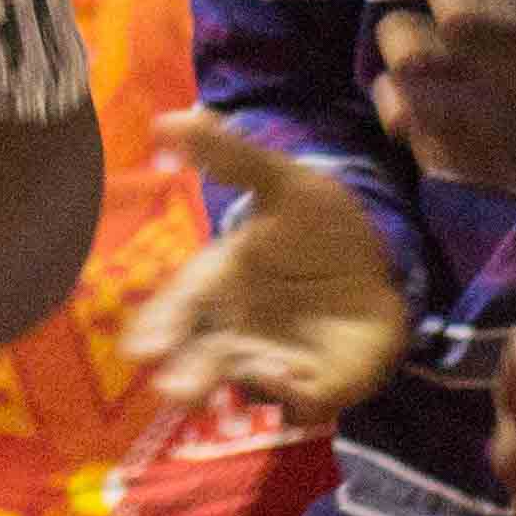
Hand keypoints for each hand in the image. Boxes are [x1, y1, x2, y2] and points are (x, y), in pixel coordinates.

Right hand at [121, 110, 409, 418]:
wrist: (376, 264)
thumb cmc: (311, 225)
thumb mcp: (280, 182)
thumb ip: (230, 157)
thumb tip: (169, 118)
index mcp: (216, 284)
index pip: (176, 310)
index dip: (156, 330)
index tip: (139, 350)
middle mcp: (234, 330)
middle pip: (202, 359)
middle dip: (185, 377)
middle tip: (172, 391)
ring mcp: (275, 360)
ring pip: (248, 382)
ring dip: (242, 386)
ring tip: (230, 396)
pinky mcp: (319, 384)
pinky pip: (304, 397)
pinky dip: (297, 394)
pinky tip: (297, 383)